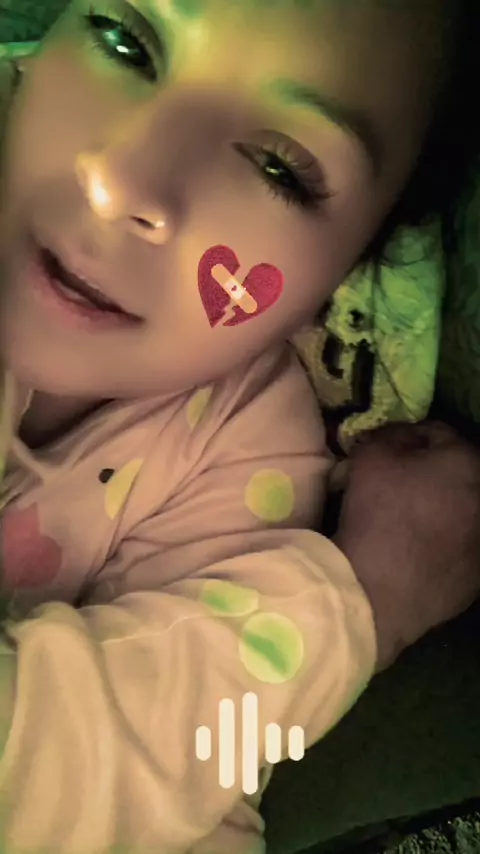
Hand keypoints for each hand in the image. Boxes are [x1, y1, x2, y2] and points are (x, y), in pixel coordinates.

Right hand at [334, 421, 479, 671]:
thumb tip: (403, 438)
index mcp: (468, 461)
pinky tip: (416, 551)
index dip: (406, 439)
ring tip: (407, 519)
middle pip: (454, 473)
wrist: (376, 591)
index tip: (385, 452)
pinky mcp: (477, 577)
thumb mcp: (370, 455)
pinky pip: (459, 547)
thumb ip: (391, 434)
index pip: (436, 434)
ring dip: (440, 507)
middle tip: (397, 484)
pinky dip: (443, 543)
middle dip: (430, 473)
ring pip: (460, 510)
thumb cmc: (375, 514)